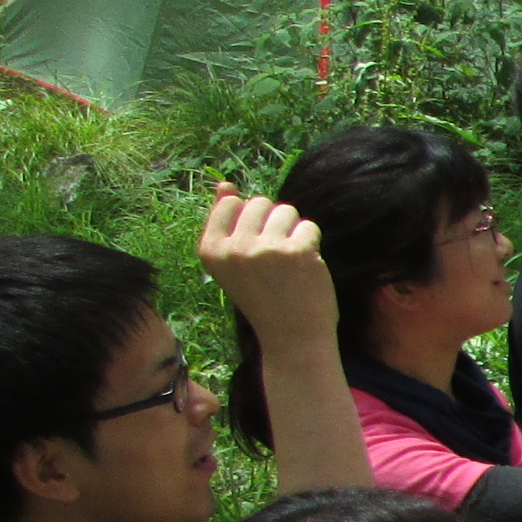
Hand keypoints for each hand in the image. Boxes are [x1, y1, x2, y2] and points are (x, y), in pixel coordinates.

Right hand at [198, 185, 337, 349]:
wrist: (292, 337)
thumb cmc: (264, 297)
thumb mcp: (233, 262)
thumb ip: (226, 222)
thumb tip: (225, 184)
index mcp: (210, 249)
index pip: (230, 203)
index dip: (250, 219)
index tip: (255, 248)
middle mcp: (233, 248)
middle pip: (260, 202)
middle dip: (273, 222)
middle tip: (275, 258)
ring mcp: (265, 249)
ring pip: (286, 210)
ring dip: (294, 231)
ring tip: (289, 261)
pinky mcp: (296, 252)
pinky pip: (309, 226)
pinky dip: (311, 243)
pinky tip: (306, 267)